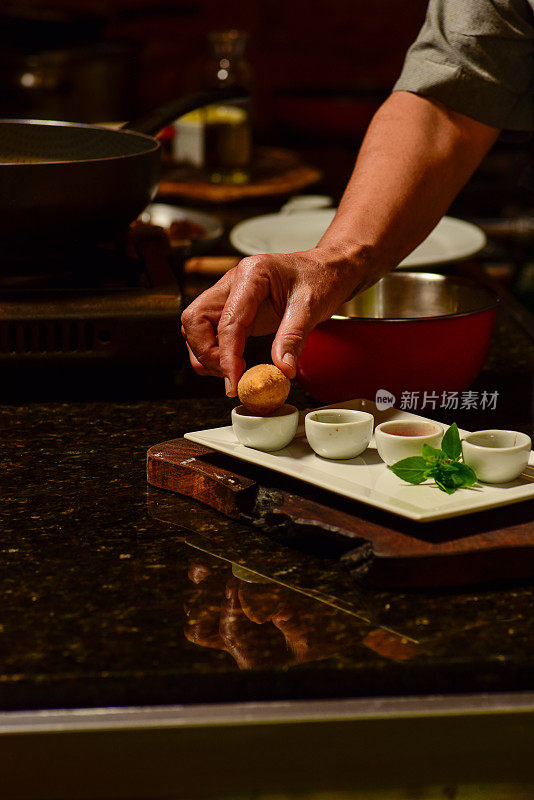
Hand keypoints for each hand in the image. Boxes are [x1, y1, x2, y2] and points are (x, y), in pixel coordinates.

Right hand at [181, 246, 363, 395]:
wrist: (327, 270)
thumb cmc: (320, 279)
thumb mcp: (311, 309)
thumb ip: (292, 339)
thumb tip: (281, 370)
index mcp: (252, 275)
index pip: (227, 321)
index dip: (227, 356)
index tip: (234, 381)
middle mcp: (233, 282)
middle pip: (195, 320)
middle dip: (207, 352)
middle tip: (231, 375)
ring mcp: (229, 294)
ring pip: (196, 326)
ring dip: (206, 353)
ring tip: (233, 371)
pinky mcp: (232, 308)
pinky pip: (209, 331)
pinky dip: (215, 351)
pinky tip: (234, 363)